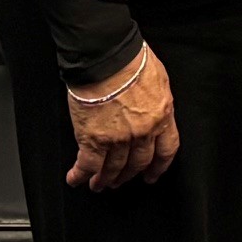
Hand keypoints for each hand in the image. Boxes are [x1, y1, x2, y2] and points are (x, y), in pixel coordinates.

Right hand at [66, 43, 177, 190]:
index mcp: (161, 115)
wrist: (107, 57)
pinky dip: (80, 175)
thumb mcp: (158, 81)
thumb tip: (151, 109)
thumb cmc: (130, 60)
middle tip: (120, 180)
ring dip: (104, 179)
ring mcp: (118, 139)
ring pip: (112, 169)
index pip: (166, 150)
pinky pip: (87, 165)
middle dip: (128, 175)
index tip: (152, 174)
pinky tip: (75, 179)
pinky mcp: (93, 140)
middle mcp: (142, 131)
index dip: (158, 166)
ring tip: (99, 184)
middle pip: (137, 163)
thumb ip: (156, 102)